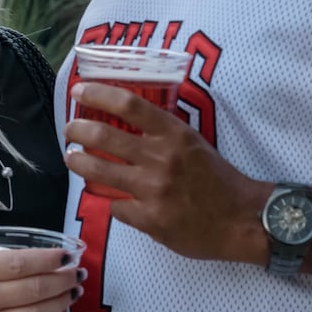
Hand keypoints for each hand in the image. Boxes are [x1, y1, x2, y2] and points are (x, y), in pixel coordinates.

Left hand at [64, 82, 268, 263]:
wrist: (241, 219)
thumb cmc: (217, 178)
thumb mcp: (194, 144)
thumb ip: (162, 134)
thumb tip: (124, 123)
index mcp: (175, 135)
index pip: (130, 105)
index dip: (99, 94)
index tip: (79, 91)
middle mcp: (161, 158)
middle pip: (105, 136)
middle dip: (78, 131)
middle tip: (69, 130)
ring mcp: (153, 190)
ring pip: (100, 172)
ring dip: (79, 163)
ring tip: (73, 158)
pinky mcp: (150, 220)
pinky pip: (116, 206)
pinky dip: (110, 200)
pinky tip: (109, 197)